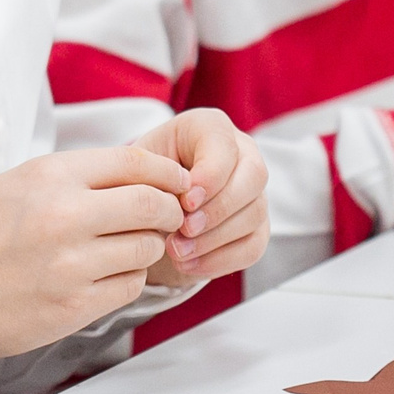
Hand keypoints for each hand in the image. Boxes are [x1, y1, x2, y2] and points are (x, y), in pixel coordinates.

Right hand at [0, 148, 190, 363]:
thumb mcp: (15, 184)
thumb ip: (73, 178)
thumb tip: (137, 178)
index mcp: (49, 175)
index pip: (136, 162)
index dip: (166, 173)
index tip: (175, 184)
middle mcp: (65, 214)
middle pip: (153, 205)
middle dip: (169, 212)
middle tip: (166, 219)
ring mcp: (71, 264)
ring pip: (147, 249)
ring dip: (146, 249)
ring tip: (124, 250)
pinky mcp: (73, 307)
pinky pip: (130, 287)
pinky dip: (127, 280)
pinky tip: (103, 277)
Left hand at [131, 108, 268, 283]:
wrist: (145, 206)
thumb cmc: (142, 179)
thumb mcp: (138, 169)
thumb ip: (155, 177)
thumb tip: (180, 202)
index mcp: (210, 128)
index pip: (225, 145)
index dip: (210, 176)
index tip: (184, 202)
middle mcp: (241, 153)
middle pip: (253, 176)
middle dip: (218, 209)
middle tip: (183, 230)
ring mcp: (252, 191)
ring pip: (254, 213)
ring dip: (215, 239)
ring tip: (176, 251)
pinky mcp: (255, 226)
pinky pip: (253, 246)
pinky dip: (220, 260)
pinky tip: (188, 265)